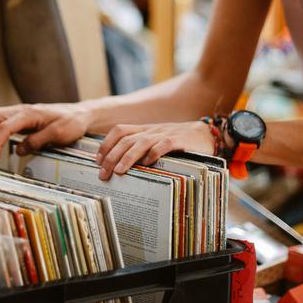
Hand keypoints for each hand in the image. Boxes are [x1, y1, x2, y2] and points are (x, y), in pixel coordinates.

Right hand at [0, 103, 91, 165]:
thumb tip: (19, 150)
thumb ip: (37, 141)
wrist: (82, 115)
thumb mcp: (59, 134)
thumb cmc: (73, 122)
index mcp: (28, 113)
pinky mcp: (22, 120)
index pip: (2, 127)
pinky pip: (2, 124)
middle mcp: (21, 111)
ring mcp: (20, 115)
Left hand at [96, 122, 215, 179]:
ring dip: (127, 157)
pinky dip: (154, 154)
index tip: (97, 160)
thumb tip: (118, 166)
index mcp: (144, 130)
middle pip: (126, 140)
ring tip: (118, 171)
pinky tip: (147, 164)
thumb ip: (141, 149)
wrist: (205, 134)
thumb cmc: (178, 142)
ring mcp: (164, 134)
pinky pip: (163, 145)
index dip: (106, 144)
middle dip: (111, 156)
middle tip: (103, 173)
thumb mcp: (156, 142)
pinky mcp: (179, 140)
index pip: (119, 131)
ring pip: (141, 142)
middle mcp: (151, 130)